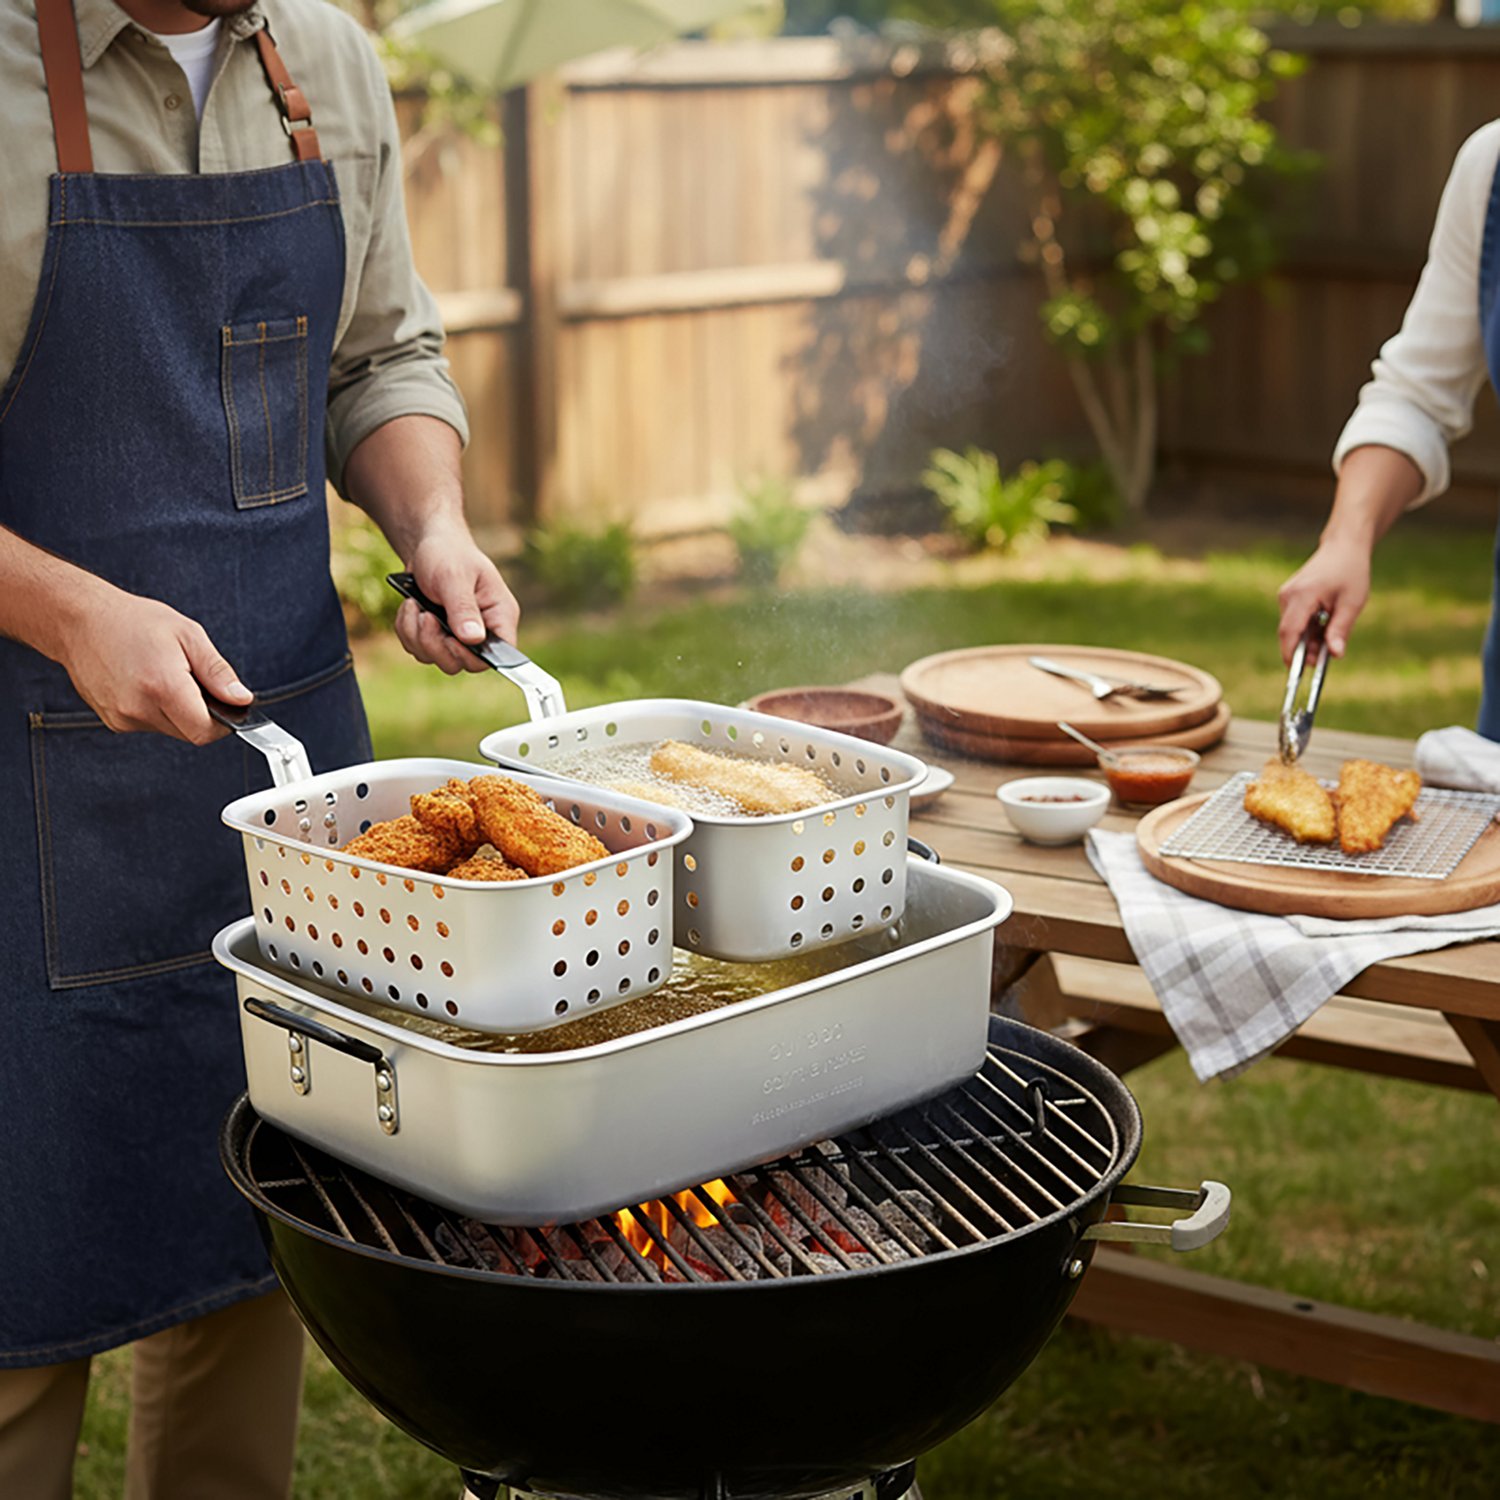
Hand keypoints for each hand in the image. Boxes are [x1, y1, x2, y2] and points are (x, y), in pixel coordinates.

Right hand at [58, 586, 252, 742]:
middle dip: (201, 714)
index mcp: (163, 686)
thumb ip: (218, 672)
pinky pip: (149, 725)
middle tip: (192, 681)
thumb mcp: (188, 635)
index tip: (227, 706)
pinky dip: (157, 711)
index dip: (224, 723)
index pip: (205, 732)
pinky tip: (147, 684)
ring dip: (178, 712)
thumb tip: (241, 698)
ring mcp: (122, 717)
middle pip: (190, 733)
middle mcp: (139, 708)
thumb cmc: (133, 621)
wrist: (80, 621)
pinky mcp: (113, 721)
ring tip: (165, 676)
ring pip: (171, 730)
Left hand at [394, 524, 519, 673]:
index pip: (499, 653)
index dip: (474, 656)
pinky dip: (408, 631)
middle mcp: (482, 631)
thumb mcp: (455, 576)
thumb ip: (463, 608)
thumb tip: (473, 639)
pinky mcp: (436, 637)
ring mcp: (458, 637)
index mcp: (499, 616)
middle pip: (463, 663)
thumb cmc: (449, 554)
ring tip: (414, 605)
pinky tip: (410, 607)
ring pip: (436, 659)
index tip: (450, 638)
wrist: (427, 545)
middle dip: (435, 644)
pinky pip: (419, 650)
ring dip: (417, 635)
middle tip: (425, 616)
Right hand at [1276, 537, 1371, 664]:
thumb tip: (1335, 655)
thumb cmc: (1351, 572)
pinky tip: (1323, 624)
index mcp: (1303, 595)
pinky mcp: (1288, 596)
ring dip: (1307, 639)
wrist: (1343, 547)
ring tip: (1329, 638)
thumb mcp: (1352, 603)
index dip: (1290, 654)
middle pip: (1288, 632)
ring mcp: (1286, 595)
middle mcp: (1288, 595)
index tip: (1297, 673)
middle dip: (1302, 650)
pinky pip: (1293, 619)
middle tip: (1322, 660)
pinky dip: (1306, 628)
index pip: (1289, 631)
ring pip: (1291, 627)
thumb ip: (1341, 630)